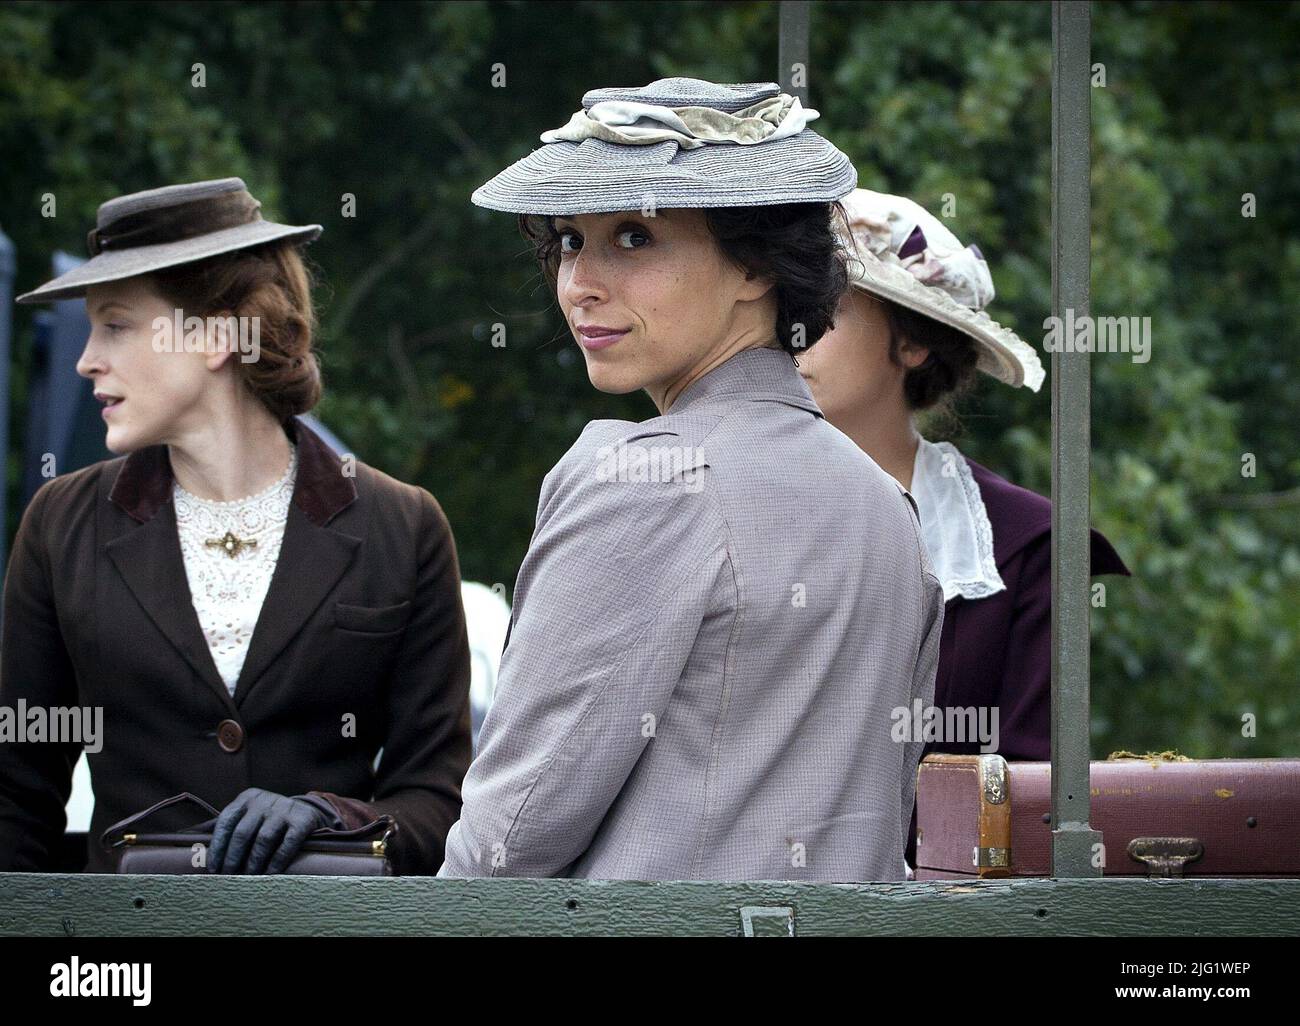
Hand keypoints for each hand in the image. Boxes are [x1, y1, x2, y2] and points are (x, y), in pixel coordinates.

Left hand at [207, 788, 329, 874]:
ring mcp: (285, 808)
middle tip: (228, 876)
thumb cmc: (268, 819)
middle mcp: (265, 800)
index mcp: (247, 798)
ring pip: (263, 839)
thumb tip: (190, 843)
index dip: (217, 846)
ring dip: (253, 862)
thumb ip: (226, 827)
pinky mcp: (303, 820)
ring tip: (248, 877)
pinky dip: (276, 861)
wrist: (309, 812)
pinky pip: (287, 844)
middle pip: (243, 832)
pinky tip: (269, 874)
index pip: (226, 822)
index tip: (213, 868)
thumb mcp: (248, 815)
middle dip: (233, 857)